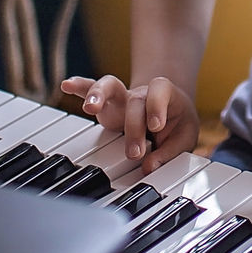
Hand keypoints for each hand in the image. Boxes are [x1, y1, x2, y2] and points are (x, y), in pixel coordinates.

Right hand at [60, 74, 199, 171]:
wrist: (169, 108)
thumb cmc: (177, 122)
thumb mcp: (185, 136)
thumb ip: (170, 151)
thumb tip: (149, 167)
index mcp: (164, 94)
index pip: (160, 91)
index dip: (157, 106)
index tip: (156, 126)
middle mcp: (140, 94)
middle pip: (134, 99)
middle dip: (133, 126)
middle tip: (135, 152)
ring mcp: (122, 98)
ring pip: (109, 85)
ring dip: (98, 94)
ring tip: (89, 107)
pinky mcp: (107, 106)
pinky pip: (91, 90)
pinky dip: (79, 88)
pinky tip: (66, 85)